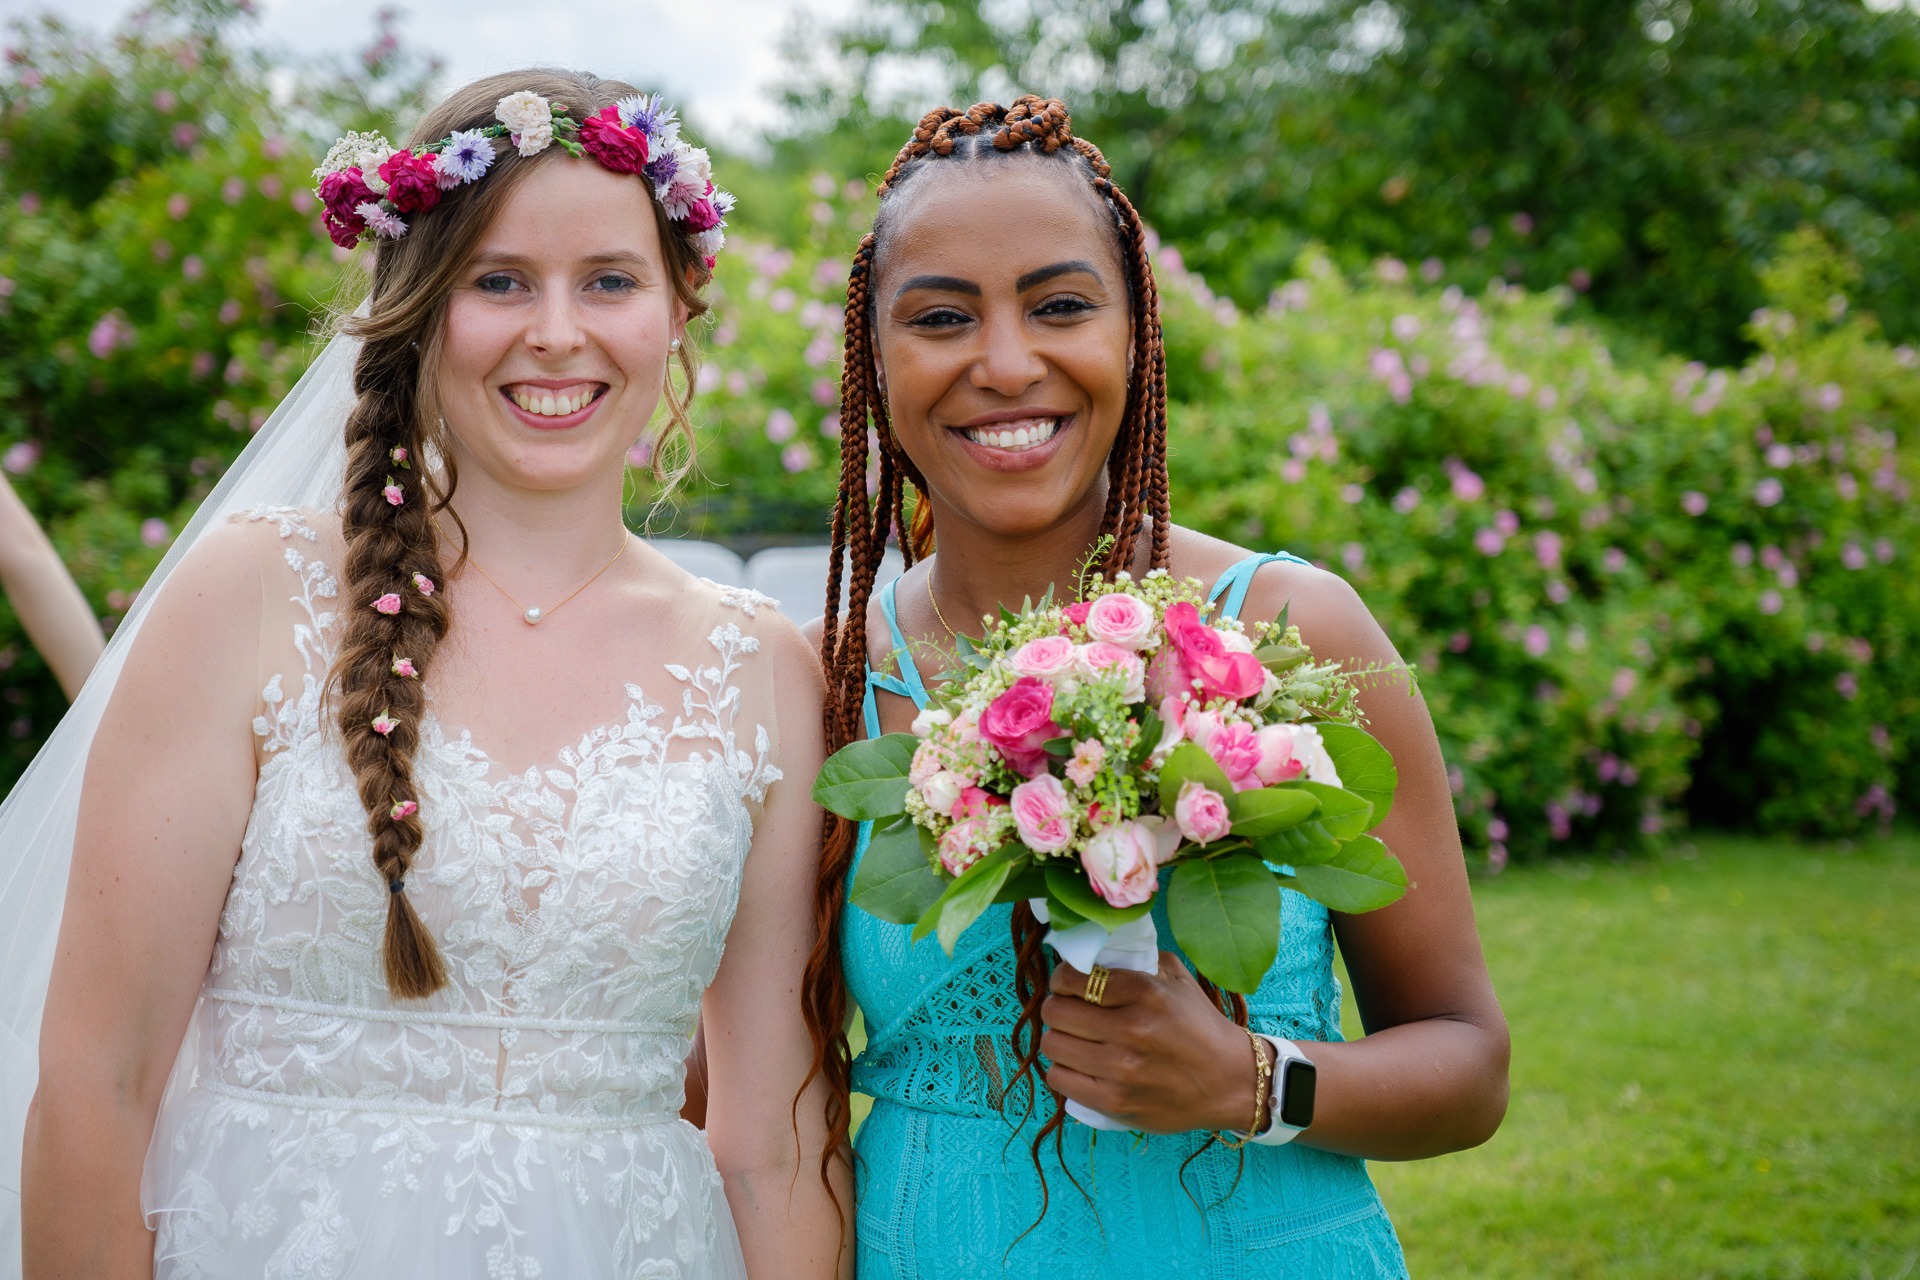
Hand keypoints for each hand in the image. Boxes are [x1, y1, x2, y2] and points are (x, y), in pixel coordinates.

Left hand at [1041, 951, 1273, 1134]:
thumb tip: (1093, 954)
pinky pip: (1059, 1079)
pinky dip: (1063, 1070)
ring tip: (1074, 1038)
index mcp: (1146, 993)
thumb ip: (1137, 960)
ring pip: (1053, 1045)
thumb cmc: (1201, 1027)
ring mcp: (1122, 1070)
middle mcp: (1132, 1030)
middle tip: (1070, 1011)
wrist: (1230, 1082)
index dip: (1062, 979)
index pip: (1073, 978)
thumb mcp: (1177, 980)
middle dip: (1058, 1007)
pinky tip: (1079, 1065)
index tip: (1068, 984)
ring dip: (1059, 1038)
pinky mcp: (1115, 1102)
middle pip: (1056, 1012)